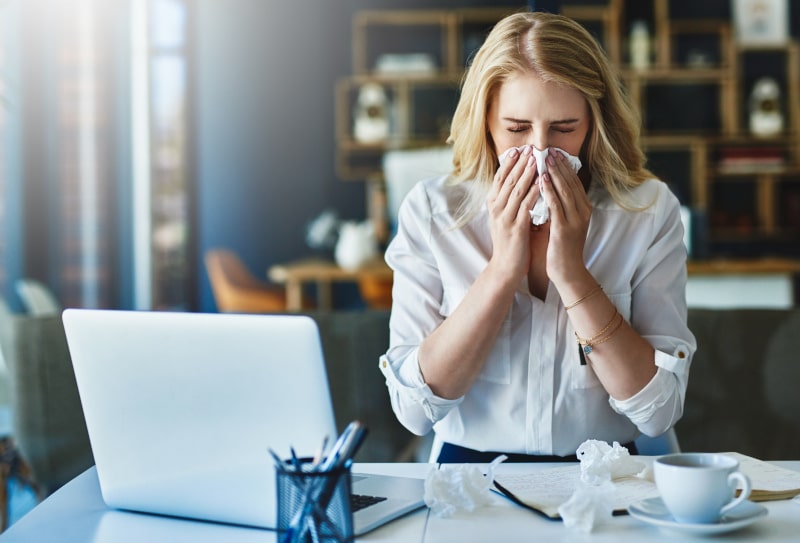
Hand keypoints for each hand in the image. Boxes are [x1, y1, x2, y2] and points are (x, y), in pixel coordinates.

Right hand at [486, 146, 539, 280]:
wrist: (506, 267)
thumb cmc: (510, 242)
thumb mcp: (505, 217)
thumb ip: (510, 201)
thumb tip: (521, 183)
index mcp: (493, 204)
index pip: (500, 178)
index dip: (509, 163)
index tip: (519, 149)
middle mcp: (496, 208)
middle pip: (508, 180)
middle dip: (520, 163)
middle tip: (530, 148)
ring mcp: (504, 218)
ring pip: (516, 190)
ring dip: (527, 173)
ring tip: (537, 159)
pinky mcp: (515, 227)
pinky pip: (525, 205)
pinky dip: (534, 192)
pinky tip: (542, 183)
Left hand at [540, 151, 592, 285]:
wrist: (568, 271)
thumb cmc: (563, 247)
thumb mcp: (565, 222)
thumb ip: (561, 206)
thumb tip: (551, 189)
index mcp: (584, 209)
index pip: (575, 182)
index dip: (565, 167)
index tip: (556, 153)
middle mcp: (582, 212)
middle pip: (571, 182)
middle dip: (560, 165)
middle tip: (550, 150)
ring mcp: (575, 220)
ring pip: (565, 190)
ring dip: (554, 173)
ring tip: (545, 159)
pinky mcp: (564, 228)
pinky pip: (556, 205)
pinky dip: (549, 190)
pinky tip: (541, 180)